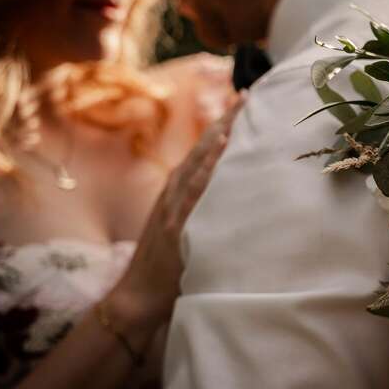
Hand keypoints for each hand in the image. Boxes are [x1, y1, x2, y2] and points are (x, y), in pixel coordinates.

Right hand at [106, 95, 244, 342]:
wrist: (137, 296)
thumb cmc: (168, 263)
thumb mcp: (185, 224)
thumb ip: (204, 203)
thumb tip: (238, 187)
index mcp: (179, 187)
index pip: (206, 147)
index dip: (226, 122)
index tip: (248, 98)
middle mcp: (176, 189)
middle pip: (205, 146)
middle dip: (228, 118)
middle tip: (252, 92)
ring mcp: (174, 205)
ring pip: (201, 160)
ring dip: (222, 132)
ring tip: (242, 108)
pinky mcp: (176, 224)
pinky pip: (196, 189)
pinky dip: (209, 165)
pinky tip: (224, 146)